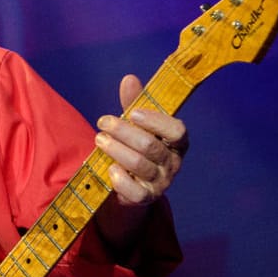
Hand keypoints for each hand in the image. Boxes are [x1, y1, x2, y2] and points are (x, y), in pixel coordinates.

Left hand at [97, 74, 188, 207]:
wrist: (131, 184)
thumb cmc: (136, 146)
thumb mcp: (137, 125)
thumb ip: (134, 103)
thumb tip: (129, 78)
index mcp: (177, 142)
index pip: (178, 131)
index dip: (156, 121)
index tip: (133, 113)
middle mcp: (172, 162)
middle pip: (151, 146)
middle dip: (123, 132)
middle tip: (103, 123)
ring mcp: (161, 182)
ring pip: (139, 165)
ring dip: (115, 150)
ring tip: (99, 139)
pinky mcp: (146, 198)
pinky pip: (136, 191)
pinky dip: (121, 180)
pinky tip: (109, 168)